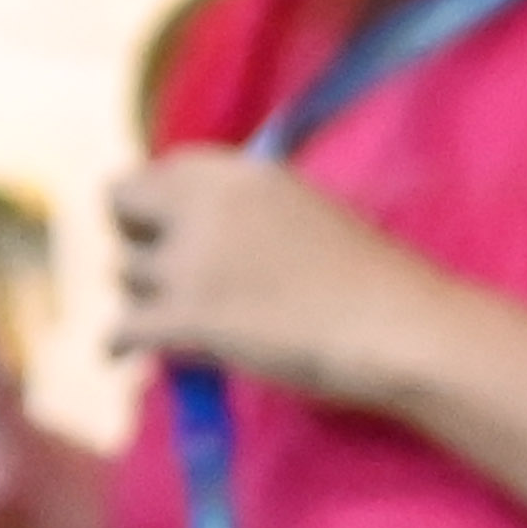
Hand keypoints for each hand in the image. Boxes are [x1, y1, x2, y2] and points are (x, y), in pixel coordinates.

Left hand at [102, 151, 457, 410]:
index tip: (171, 235)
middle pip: (119, 207)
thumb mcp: (306, 214)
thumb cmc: (379, 284)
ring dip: (146, 300)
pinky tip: (124, 355)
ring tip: (180, 327)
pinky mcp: (188, 318)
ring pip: (126, 276)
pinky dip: (120, 344)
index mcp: (235, 174)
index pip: (155, 172)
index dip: (157, 207)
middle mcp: (202, 206)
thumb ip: (248, 211)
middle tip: (156, 274)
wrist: (407, 332)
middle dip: (133, 238)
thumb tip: (200, 235)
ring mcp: (191, 262)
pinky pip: (122, 329)